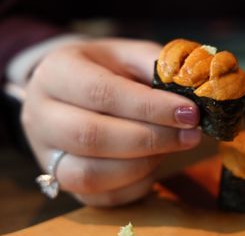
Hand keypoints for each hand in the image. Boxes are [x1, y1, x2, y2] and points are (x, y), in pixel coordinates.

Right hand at [21, 38, 200, 205]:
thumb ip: (159, 66)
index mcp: (57, 72)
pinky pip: (98, 197)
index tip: (189, 113)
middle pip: (91, 137)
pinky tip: (155, 165)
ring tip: (172, 147)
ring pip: (89, 174)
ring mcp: (46, 153)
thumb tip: (195, 90)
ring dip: (142, 164)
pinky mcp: (61, 180)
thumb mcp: (130, 54)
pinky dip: (134, 185)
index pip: (101, 93)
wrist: (76, 89)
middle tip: (191, 135)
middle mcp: (40, 115)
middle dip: (151, 139)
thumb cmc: (108, 70)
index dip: (149, 107)